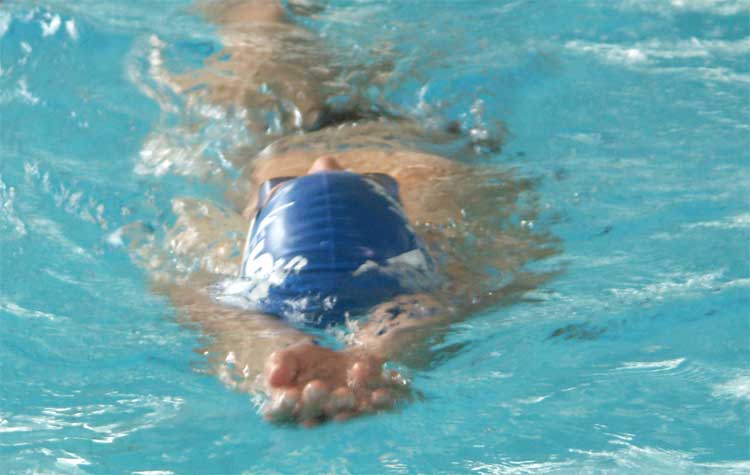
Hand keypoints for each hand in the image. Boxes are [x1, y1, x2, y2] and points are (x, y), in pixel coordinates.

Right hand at [261, 342, 408, 425]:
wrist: (344, 361)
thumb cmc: (310, 363)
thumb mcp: (291, 356)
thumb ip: (280, 364)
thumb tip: (274, 379)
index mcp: (291, 408)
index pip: (281, 413)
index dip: (285, 407)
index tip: (290, 395)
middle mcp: (316, 417)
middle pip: (313, 414)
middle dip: (317, 401)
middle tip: (318, 386)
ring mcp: (344, 416)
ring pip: (343, 416)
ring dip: (345, 406)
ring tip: (346, 394)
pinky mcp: (369, 410)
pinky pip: (375, 410)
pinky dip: (379, 403)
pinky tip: (379, 394)